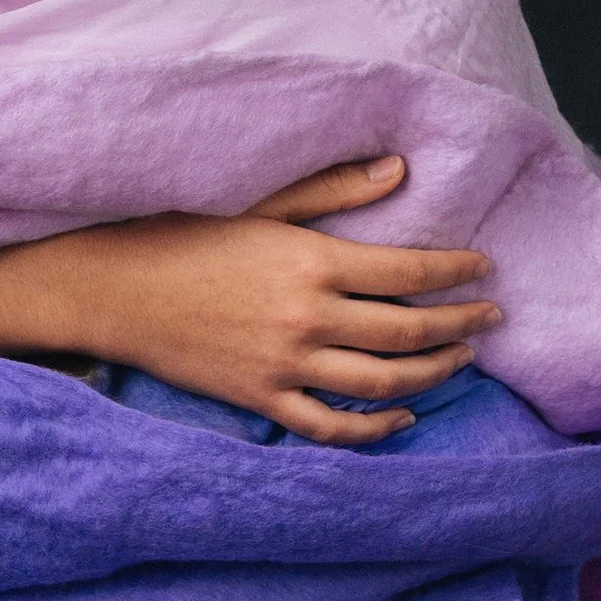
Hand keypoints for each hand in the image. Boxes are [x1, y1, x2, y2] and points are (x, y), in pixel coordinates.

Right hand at [0, 153, 497, 447]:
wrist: (109, 287)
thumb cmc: (182, 232)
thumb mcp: (260, 201)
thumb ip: (333, 189)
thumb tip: (400, 171)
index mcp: (310, 261)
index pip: (410, 272)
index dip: (458, 272)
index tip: (486, 267)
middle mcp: (306, 319)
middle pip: (409, 331)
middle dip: (461, 324)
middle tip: (491, 317)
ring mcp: (284, 366)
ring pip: (382, 383)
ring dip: (432, 372)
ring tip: (460, 358)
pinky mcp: (261, 399)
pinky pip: (332, 427)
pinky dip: (376, 429)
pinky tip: (402, 416)